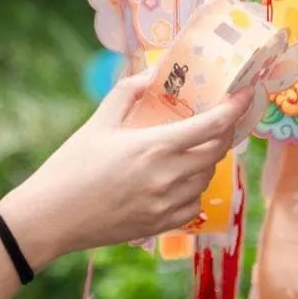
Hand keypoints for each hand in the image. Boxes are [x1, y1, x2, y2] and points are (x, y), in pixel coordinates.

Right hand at [1, 70, 253, 260]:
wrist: (51, 218)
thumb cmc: (71, 166)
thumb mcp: (98, 122)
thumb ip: (129, 93)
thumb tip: (152, 73)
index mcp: (156, 146)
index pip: (214, 125)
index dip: (236, 107)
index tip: (246, 94)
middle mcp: (169, 176)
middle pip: (218, 151)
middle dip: (224, 132)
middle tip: (219, 119)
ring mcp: (167, 204)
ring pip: (207, 178)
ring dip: (207, 160)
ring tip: (191, 149)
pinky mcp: (161, 225)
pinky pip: (194, 204)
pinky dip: (193, 189)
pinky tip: (177, 180)